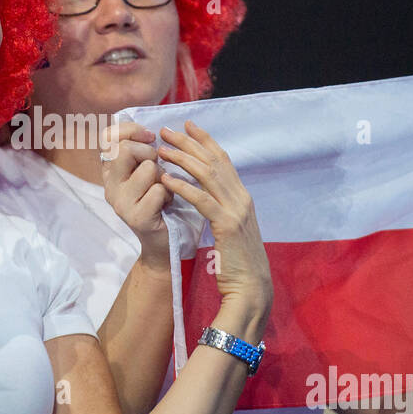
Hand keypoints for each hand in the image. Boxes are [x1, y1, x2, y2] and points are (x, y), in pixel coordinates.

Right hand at [100, 122, 169, 263]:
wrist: (164, 242)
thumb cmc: (160, 201)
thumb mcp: (148, 171)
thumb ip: (143, 150)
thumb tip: (152, 131)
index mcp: (110, 171)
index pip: (108, 137)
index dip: (130, 130)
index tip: (150, 136)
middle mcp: (109, 185)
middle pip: (124, 149)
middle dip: (149, 152)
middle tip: (158, 167)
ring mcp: (120, 203)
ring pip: (146, 168)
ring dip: (163, 176)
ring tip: (163, 190)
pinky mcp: (136, 217)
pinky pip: (158, 190)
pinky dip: (169, 194)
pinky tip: (166, 205)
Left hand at [155, 121, 271, 317]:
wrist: (251, 287)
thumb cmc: (239, 263)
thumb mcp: (232, 229)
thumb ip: (223, 210)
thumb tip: (208, 197)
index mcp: (242, 197)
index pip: (223, 160)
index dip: (205, 141)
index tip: (188, 125)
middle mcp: (241, 198)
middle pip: (214, 161)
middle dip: (190, 142)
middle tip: (167, 129)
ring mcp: (236, 210)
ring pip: (208, 175)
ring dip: (183, 159)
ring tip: (161, 149)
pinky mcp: (226, 225)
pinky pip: (202, 200)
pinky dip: (183, 186)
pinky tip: (166, 179)